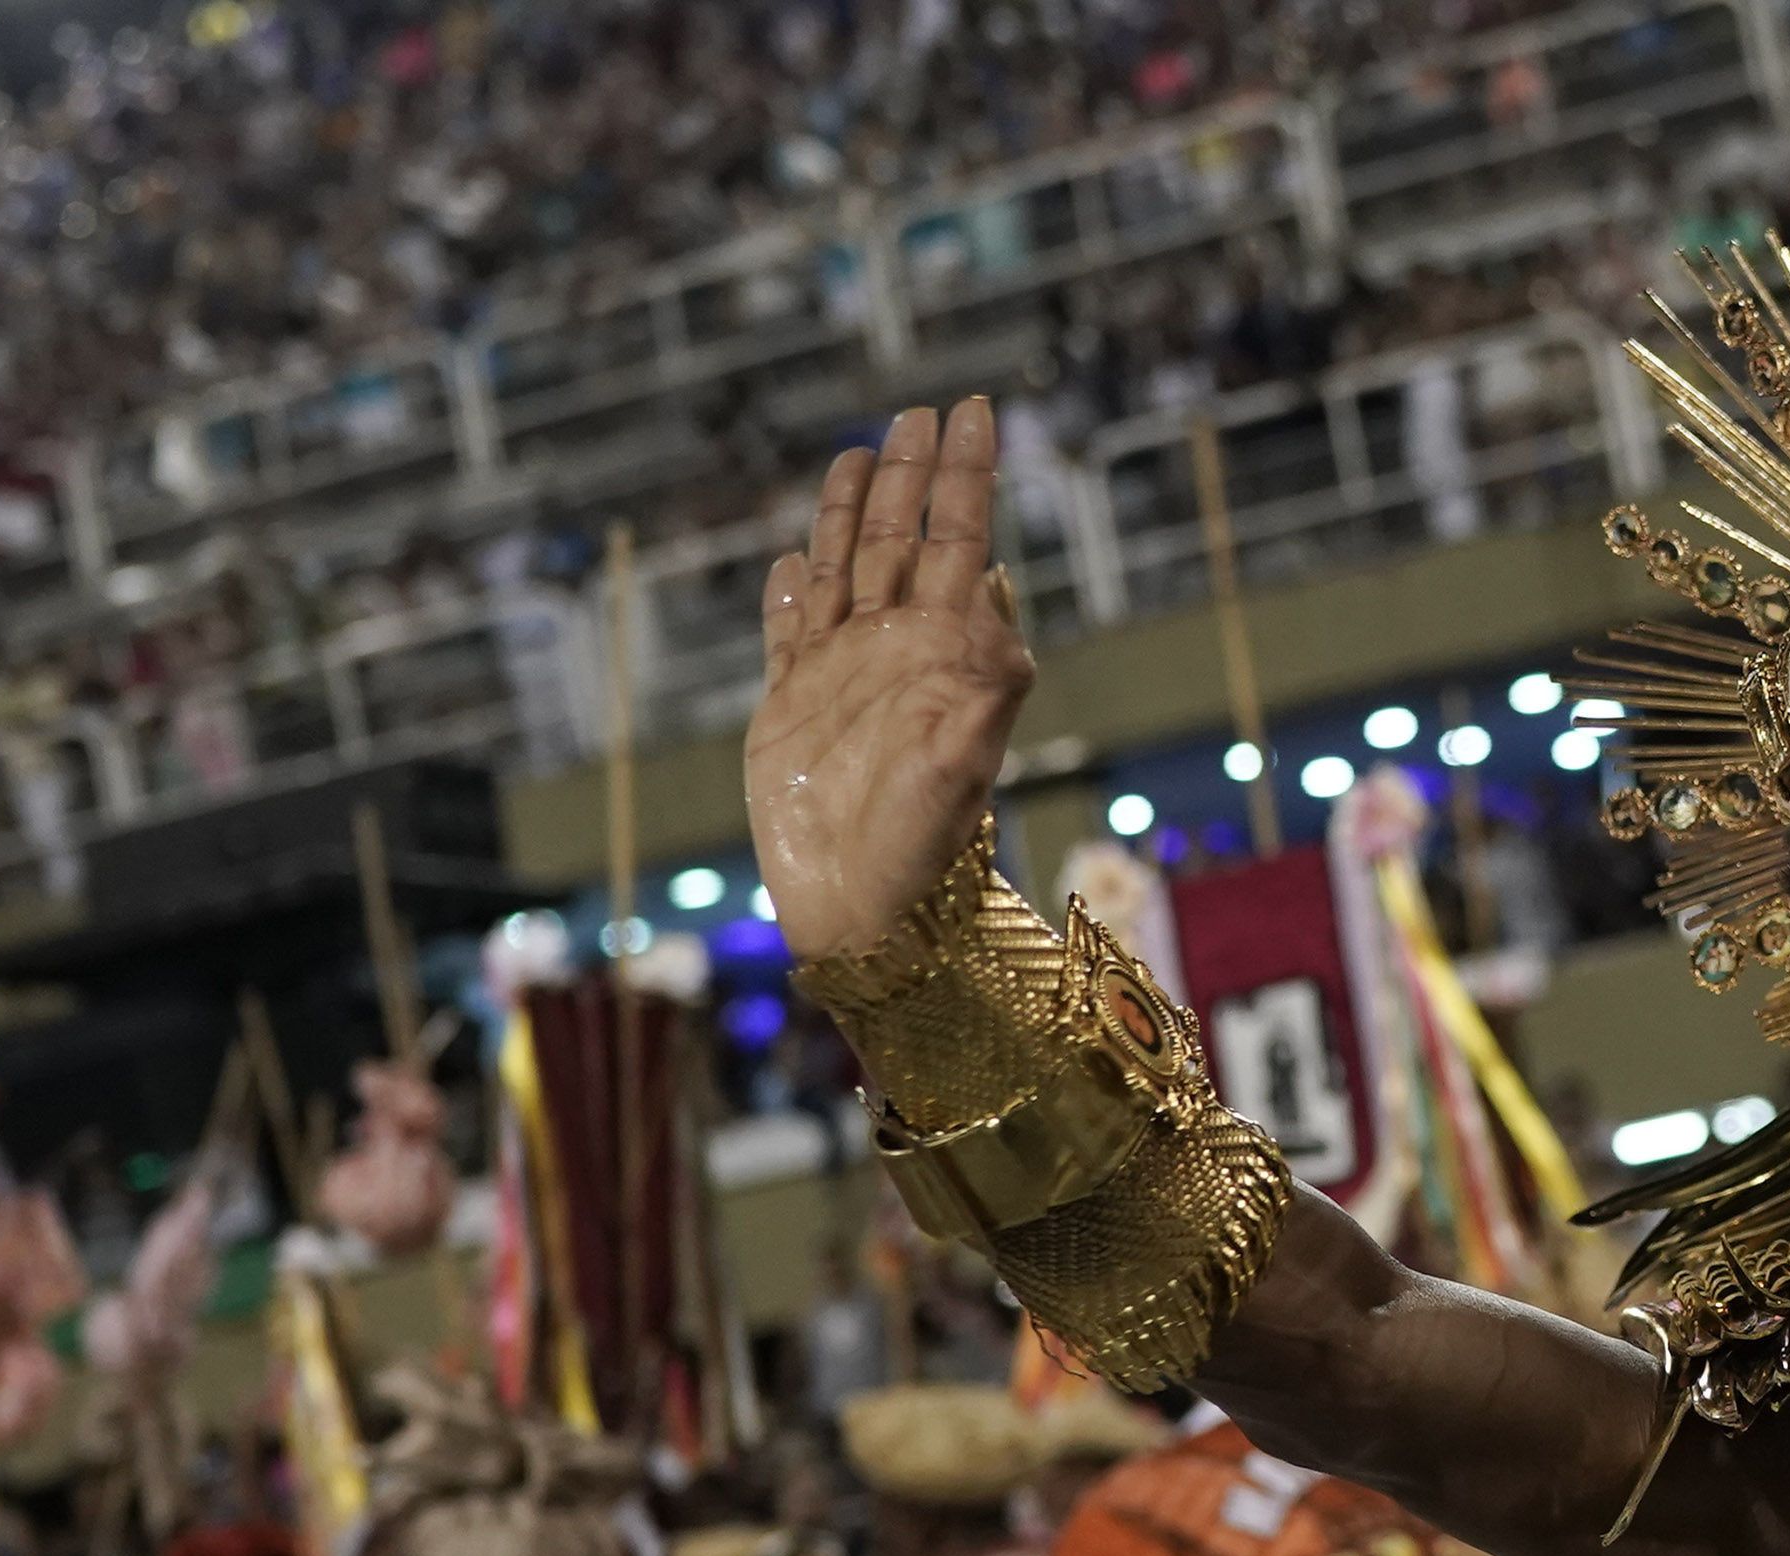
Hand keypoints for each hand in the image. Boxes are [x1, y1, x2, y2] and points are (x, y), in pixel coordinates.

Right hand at [745, 399, 1032, 961]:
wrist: (864, 911)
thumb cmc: (926, 849)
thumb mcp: (967, 761)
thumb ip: (987, 679)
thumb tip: (1001, 586)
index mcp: (943, 649)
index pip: (960, 539)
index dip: (967, 475)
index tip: (977, 410)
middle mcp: (894, 649)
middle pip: (900, 539)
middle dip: (911, 476)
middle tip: (921, 410)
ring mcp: (840, 673)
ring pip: (843, 569)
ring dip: (847, 511)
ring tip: (857, 454)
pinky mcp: (790, 706)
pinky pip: (787, 632)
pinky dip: (788, 593)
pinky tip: (789, 560)